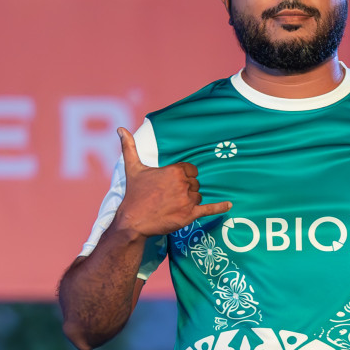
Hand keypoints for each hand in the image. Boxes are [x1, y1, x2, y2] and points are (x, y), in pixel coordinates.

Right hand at [114, 127, 230, 237]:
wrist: (133, 220)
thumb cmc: (134, 194)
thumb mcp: (133, 168)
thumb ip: (129, 147)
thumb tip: (121, 129)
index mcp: (174, 171)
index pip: (191, 170)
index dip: (184, 176)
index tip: (174, 183)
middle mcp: (183, 184)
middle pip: (195, 183)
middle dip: (186, 189)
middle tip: (171, 196)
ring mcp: (188, 200)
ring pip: (198, 196)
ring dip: (190, 200)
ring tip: (174, 205)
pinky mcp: (190, 215)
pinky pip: (210, 208)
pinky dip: (220, 207)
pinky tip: (229, 204)